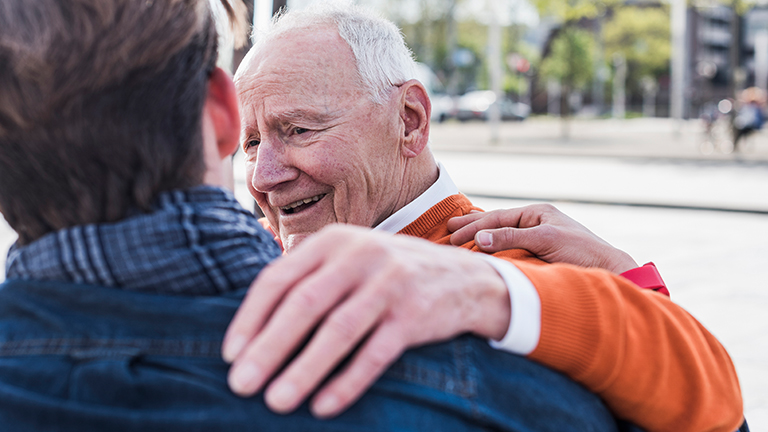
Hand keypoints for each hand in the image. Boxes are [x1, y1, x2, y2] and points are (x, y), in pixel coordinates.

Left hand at [222, 224, 509, 417]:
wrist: (463, 279)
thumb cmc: (388, 275)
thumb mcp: (349, 261)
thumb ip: (309, 279)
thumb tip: (254, 330)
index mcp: (333, 241)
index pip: (279, 278)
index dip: (251, 318)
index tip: (230, 355)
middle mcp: (359, 255)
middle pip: (304, 304)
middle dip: (268, 347)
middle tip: (241, 385)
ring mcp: (390, 283)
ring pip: (338, 330)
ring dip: (304, 369)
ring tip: (275, 402)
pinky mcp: (415, 314)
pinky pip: (375, 353)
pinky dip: (348, 381)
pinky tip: (324, 406)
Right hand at [447, 204, 637, 273]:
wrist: (609, 271)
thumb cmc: (582, 252)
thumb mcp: (546, 240)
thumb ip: (512, 238)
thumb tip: (480, 238)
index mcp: (537, 213)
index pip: (498, 218)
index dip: (474, 227)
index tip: (453, 237)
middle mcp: (536, 222)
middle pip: (497, 222)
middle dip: (472, 226)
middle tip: (448, 230)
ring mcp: (538, 237)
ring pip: (502, 235)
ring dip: (480, 237)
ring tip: (459, 237)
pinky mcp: (541, 253)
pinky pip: (511, 248)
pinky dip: (494, 248)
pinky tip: (483, 251)